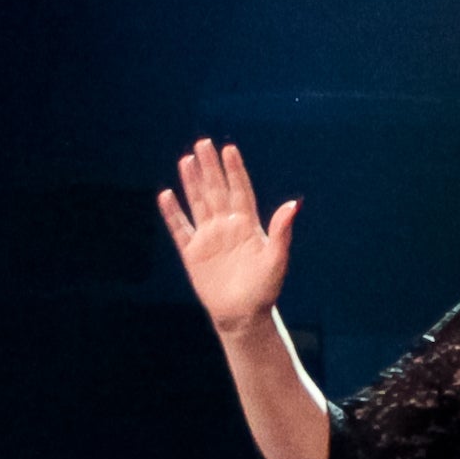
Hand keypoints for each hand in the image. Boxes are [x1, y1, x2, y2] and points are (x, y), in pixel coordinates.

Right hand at [156, 139, 296, 337]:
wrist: (243, 315)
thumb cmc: (264, 288)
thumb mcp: (277, 259)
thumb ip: (281, 231)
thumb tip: (293, 205)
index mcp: (248, 225)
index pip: (240, 190)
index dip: (234, 170)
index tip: (229, 149)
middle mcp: (227, 226)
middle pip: (216, 190)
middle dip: (210, 167)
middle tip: (202, 143)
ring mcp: (208, 237)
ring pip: (198, 203)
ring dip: (191, 183)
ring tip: (185, 160)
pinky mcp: (192, 253)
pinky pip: (180, 229)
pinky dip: (172, 213)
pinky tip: (166, 195)